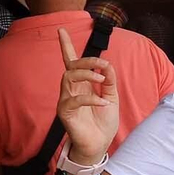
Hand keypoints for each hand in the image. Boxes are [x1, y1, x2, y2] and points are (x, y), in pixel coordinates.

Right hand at [56, 28, 118, 164]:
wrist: (99, 144)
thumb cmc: (103, 122)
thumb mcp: (112, 98)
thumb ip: (110, 82)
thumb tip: (108, 65)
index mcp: (81, 84)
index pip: (71, 62)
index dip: (65, 46)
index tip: (61, 30)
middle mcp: (71, 89)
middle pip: (71, 66)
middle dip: (87, 61)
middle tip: (103, 64)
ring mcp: (66, 99)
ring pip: (68, 77)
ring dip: (86, 74)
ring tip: (102, 80)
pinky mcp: (65, 111)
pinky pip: (74, 99)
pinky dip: (91, 99)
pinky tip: (103, 103)